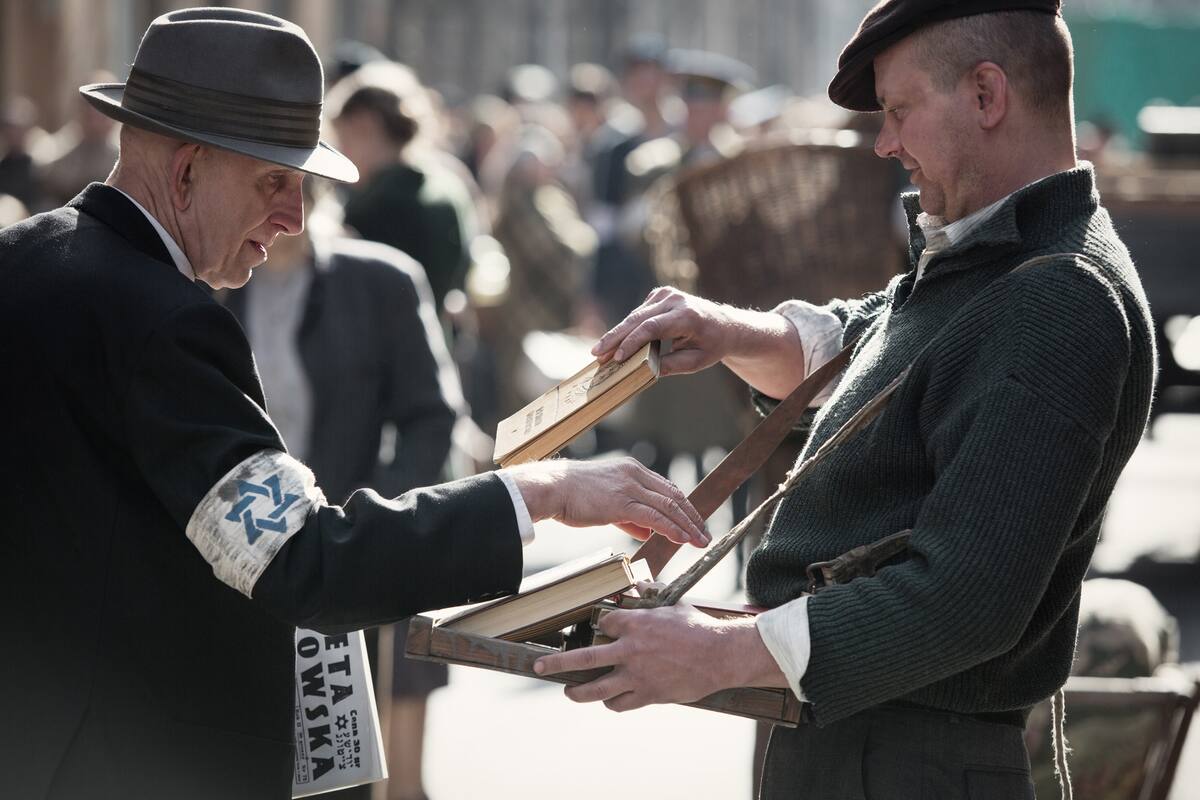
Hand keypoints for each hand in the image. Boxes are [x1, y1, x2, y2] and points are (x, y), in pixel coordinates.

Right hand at [505, 458, 709, 546]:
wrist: (552, 488)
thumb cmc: (572, 496)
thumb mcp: (605, 502)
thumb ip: (628, 516)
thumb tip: (646, 530)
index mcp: (631, 470)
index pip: (666, 488)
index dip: (683, 506)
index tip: (694, 521)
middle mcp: (635, 475)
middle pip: (674, 496)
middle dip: (692, 517)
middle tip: (703, 533)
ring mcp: (629, 487)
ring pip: (669, 506)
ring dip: (687, 525)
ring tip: (699, 540)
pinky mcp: (622, 502)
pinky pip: (655, 517)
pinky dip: (672, 529)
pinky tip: (682, 539)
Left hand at [533, 605, 784, 710]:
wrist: (721, 655)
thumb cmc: (699, 628)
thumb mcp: (672, 606)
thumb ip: (651, 598)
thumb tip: (639, 584)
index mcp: (636, 623)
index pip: (603, 621)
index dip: (600, 623)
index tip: (599, 626)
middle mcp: (631, 649)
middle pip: (584, 657)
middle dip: (558, 662)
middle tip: (540, 666)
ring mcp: (637, 674)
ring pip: (597, 688)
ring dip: (578, 691)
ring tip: (569, 691)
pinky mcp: (648, 694)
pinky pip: (620, 703)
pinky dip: (612, 702)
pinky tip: (609, 699)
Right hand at [592, 287, 739, 376]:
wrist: (725, 325)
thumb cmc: (711, 346)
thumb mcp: (696, 362)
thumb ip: (672, 366)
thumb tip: (644, 371)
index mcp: (687, 316)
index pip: (652, 327)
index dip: (631, 342)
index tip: (616, 358)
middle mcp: (675, 300)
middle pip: (637, 319)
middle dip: (614, 337)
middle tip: (596, 353)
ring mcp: (667, 294)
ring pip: (635, 316)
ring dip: (617, 334)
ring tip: (600, 352)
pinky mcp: (660, 294)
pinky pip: (639, 313)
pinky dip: (628, 328)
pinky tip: (617, 343)